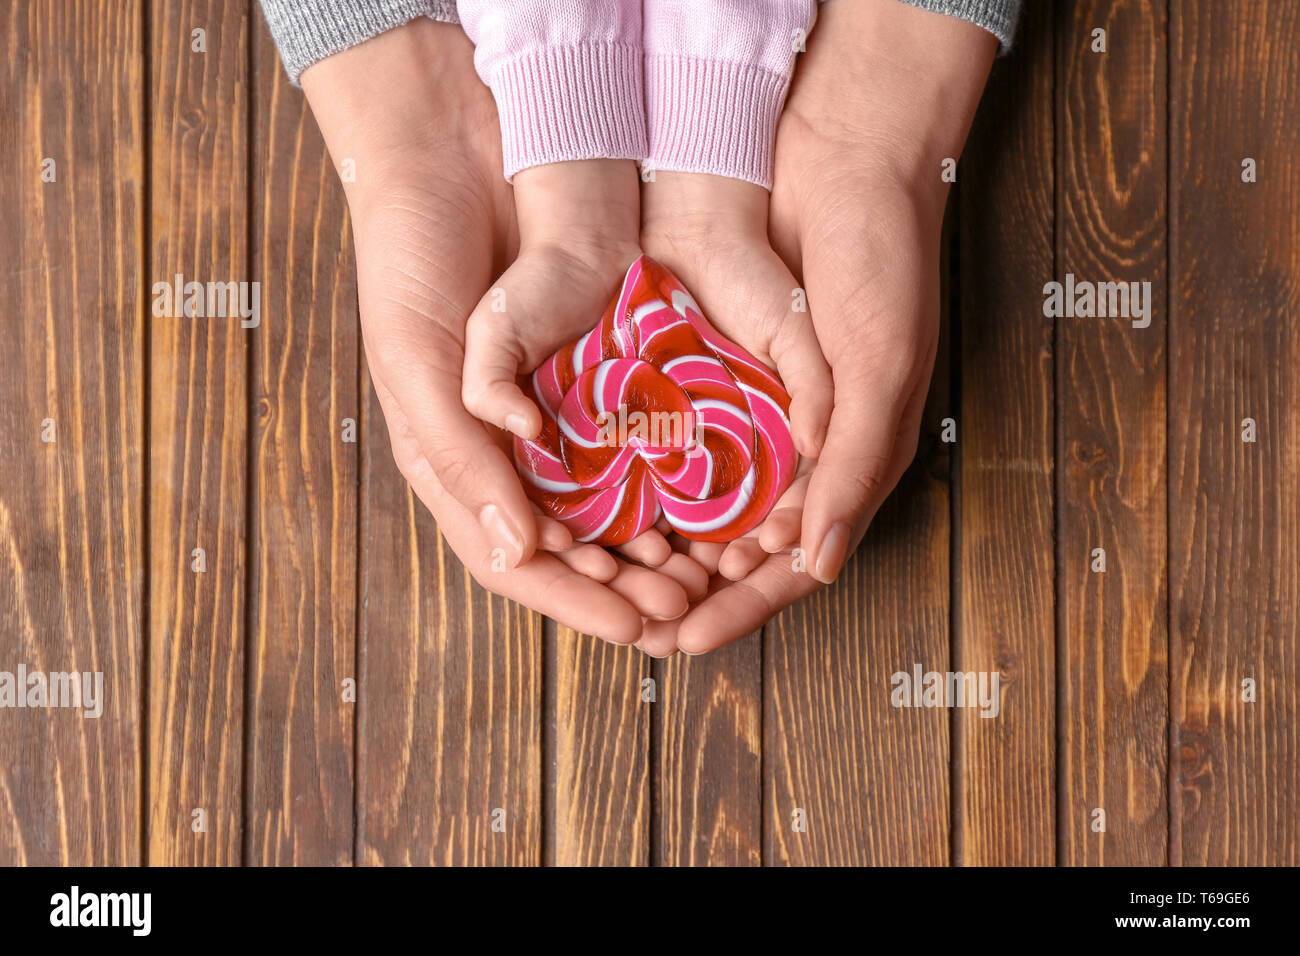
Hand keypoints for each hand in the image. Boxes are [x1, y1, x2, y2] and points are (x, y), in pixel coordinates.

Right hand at [300, 20, 696, 635]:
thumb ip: (460, 453)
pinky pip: (636, 444)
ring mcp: (552, 413)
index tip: (637, 628)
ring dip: (656, 545)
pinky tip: (708, 503)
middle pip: (571, 548)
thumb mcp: (419, 361)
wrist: (458, 154)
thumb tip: (518, 551)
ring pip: (611, 505)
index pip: (513, 560)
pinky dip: (668, 481)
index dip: (574, 601)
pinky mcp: (595, 372)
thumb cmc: (414, 259)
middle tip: (686, 604)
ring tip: (706, 568)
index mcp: (451, 461)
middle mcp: (505, 450)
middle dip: (626, 584)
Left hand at [642, 0, 996, 654]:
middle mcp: (805, 446)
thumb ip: (851, 468)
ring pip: (707, 500)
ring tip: (616, 576)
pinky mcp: (722, 369)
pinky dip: (655, 476)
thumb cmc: (880, 265)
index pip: (794, 560)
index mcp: (853, 459)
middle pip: (742, 544)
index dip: (743, 605)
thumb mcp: (879, 371)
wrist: (842, 159)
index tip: (682, 639)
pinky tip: (613, 500)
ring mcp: (761, 409)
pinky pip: (684, 439)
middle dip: (693, 588)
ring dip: (668, 542)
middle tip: (637, 622)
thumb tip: (815, 568)